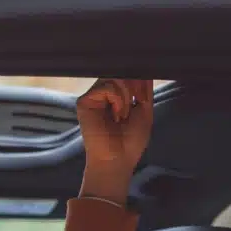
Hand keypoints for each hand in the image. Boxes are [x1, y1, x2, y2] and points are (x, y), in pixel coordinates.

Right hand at [77, 78, 153, 204]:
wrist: (118, 160)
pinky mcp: (84, 101)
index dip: (137, 80)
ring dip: (126, 97)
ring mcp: (93, 97)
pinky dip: (117, 100)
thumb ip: (144, 90)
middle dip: (134, 87)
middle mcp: (102, 94)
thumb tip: (146, 70)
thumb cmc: (130, 142)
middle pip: (120, 72)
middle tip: (133, 108)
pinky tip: (116, 115)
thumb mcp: (144, 111)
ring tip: (122, 116)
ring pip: (114, 77)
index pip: (126, 75)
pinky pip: (106, 86)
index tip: (142, 99)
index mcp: (115, 96)